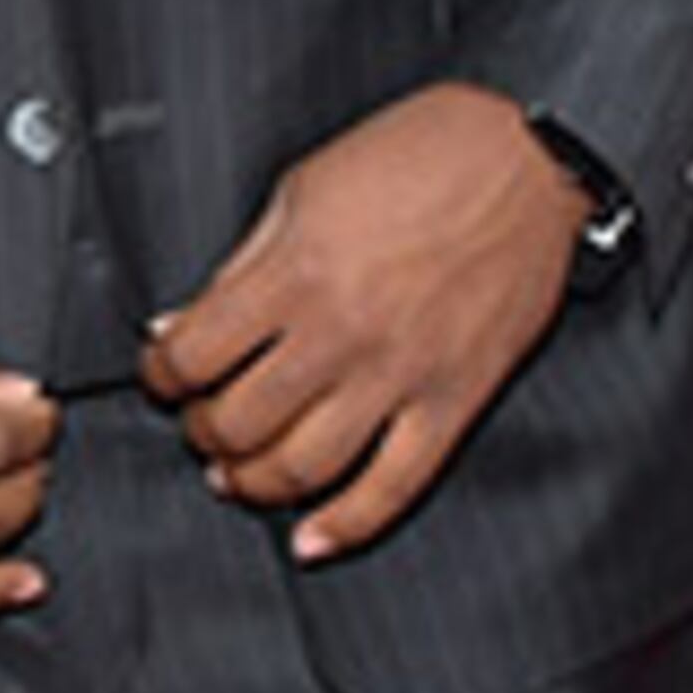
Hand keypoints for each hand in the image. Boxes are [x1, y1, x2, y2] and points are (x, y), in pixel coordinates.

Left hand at [139, 86, 591, 560]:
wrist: (532, 159)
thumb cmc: (424, 153)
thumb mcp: (307, 186)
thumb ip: (241, 263)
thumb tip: (179, 322)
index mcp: (296, 271)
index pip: (193, 355)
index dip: (161, 374)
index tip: (164, 373)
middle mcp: (341, 331)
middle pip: (237, 422)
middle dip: (201, 432)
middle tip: (201, 423)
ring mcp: (400, 373)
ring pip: (301, 467)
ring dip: (254, 483)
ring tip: (239, 475)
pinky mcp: (453, 400)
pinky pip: (394, 487)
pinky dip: (345, 524)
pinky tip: (311, 538)